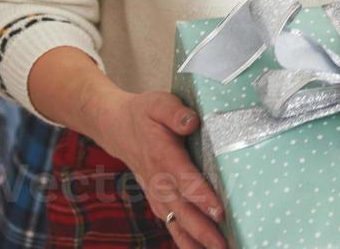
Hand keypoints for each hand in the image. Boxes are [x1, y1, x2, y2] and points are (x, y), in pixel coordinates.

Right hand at [87, 86, 226, 248]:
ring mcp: (157, 194)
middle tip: (223, 245)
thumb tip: (192, 121)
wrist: (116, 127)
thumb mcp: (158, 103)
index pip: (184, 179)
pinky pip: (171, 224)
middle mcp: (159, 180)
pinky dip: (184, 240)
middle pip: (182, 210)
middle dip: (203, 230)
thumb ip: (175, 112)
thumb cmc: (143, 114)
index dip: (201, 196)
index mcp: (163, 156)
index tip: (219, 211)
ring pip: (176, 222)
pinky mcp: (157, 200)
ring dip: (195, 240)